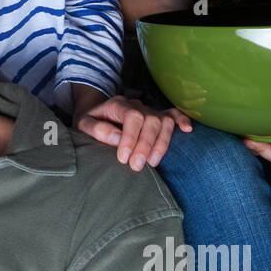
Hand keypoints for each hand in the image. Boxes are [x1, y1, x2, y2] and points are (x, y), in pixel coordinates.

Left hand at [76, 94, 192, 170]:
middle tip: (137, 166)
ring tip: (152, 163)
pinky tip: (188, 129)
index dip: (131, 138)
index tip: (123, 159)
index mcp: (117, 104)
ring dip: (161, 143)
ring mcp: (149, 110)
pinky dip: (182, 120)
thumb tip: (118, 138)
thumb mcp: (83, 125)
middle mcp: (136, 105)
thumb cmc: (90, 123)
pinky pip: (173, 114)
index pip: (132, 116)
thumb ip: (97, 130)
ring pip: (164, 121)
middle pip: (150, 120)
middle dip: (146, 145)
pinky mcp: (157, 116)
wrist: (96, 115)